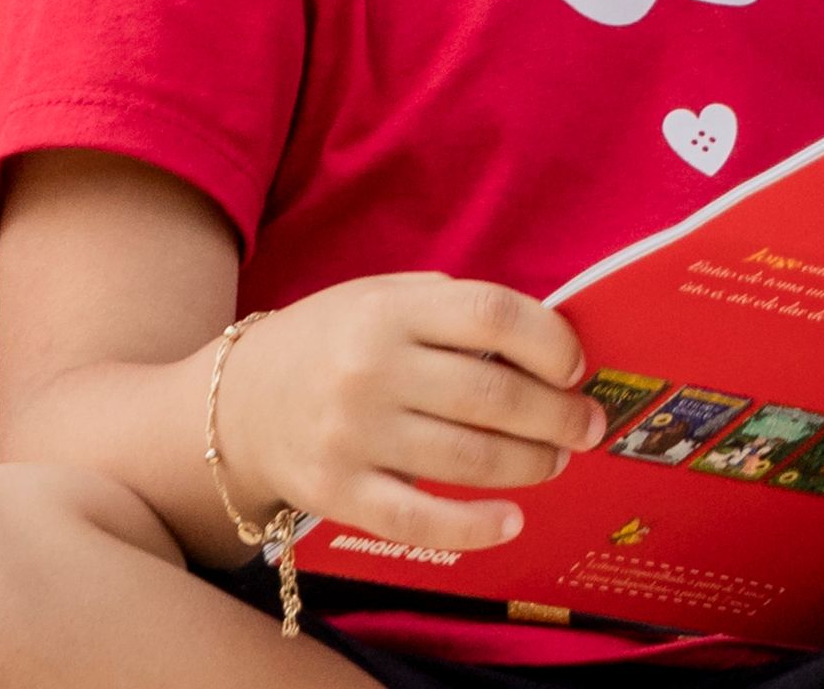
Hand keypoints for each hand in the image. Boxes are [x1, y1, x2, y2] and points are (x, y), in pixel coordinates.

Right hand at [212, 272, 612, 552]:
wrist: (238, 401)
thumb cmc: (332, 341)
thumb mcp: (380, 296)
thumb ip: (450, 308)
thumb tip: (542, 339)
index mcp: (390, 309)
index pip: (491, 315)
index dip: (548, 341)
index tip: (575, 365)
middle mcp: (373, 367)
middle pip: (492, 394)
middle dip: (557, 415)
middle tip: (586, 425)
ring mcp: (354, 434)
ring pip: (469, 459)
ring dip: (530, 464)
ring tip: (555, 460)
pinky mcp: (339, 494)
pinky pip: (421, 520)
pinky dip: (476, 527)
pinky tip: (511, 520)